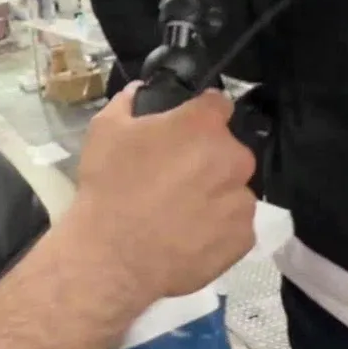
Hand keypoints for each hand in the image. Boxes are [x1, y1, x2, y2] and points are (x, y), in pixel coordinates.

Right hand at [72, 84, 256, 298]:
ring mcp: (242, 201)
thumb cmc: (109, 187)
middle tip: (175, 176)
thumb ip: (128, 103)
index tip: (184, 128)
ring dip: (215, 193)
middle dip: (208, 158)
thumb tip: (140, 92)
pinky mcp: (243, 238)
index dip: (200, 113)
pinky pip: (235, 225)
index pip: (218, 104)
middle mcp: (233, 158)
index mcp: (203, 126)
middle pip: (229, 150)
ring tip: (181, 212)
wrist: (113, 257)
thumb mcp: (104, 131)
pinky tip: (188, 236)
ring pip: (233, 189)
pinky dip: (218, 228)